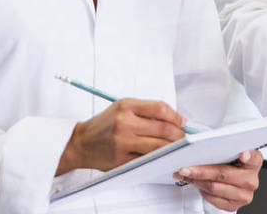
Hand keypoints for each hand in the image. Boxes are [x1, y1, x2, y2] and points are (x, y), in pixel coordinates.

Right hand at [57, 98, 186, 174]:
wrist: (82, 143)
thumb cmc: (104, 124)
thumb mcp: (122, 107)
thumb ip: (146, 110)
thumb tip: (174, 118)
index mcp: (126, 106)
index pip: (159, 108)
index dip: (176, 116)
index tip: (183, 121)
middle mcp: (124, 123)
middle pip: (163, 129)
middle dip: (179, 134)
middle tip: (185, 136)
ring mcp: (123, 143)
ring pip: (158, 147)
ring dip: (172, 148)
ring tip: (177, 146)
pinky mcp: (122, 160)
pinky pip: (147, 160)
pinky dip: (158, 159)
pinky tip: (162, 156)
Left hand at [174, 149, 262, 210]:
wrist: (231, 180)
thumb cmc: (229, 162)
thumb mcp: (229, 151)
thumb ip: (222, 148)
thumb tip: (200, 146)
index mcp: (254, 162)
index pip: (253, 158)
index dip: (248, 156)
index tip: (242, 155)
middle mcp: (251, 179)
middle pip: (223, 174)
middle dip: (201, 171)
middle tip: (186, 168)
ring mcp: (244, 195)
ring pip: (214, 187)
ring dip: (196, 180)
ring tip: (186, 174)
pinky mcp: (234, 206)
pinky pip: (212, 198)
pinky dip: (200, 190)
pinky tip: (194, 182)